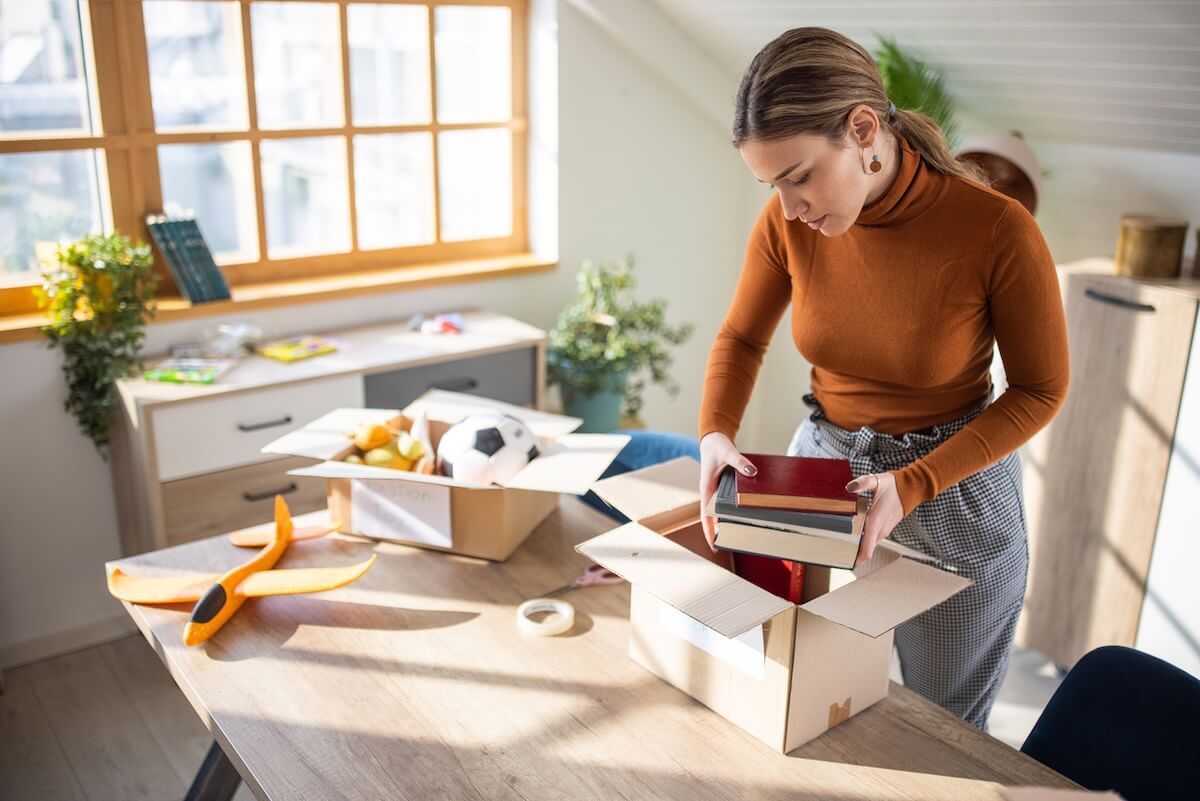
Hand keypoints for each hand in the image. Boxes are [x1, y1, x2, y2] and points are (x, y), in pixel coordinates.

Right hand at [699, 432, 756, 551]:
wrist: (713, 437)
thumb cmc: (716, 445)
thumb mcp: (728, 452)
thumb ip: (739, 462)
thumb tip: (752, 472)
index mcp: (707, 488)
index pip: (706, 515)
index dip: (710, 531)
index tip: (715, 546)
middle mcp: (710, 492)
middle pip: (714, 516)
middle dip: (721, 531)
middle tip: (733, 544)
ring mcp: (716, 490)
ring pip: (721, 510)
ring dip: (728, 520)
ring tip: (741, 533)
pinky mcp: (723, 486)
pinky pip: (728, 501)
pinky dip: (735, 509)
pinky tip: (746, 513)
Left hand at [845, 472, 902, 565]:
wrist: (911, 488)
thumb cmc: (894, 486)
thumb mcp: (877, 481)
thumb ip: (863, 483)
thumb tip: (850, 487)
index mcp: (875, 522)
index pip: (866, 550)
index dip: (855, 560)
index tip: (843, 563)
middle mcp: (880, 530)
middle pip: (865, 551)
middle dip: (851, 555)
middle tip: (835, 554)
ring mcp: (883, 531)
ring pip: (868, 546)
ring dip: (857, 548)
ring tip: (840, 545)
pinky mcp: (884, 528)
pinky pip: (871, 540)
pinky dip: (862, 541)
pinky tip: (853, 535)